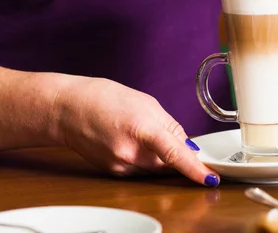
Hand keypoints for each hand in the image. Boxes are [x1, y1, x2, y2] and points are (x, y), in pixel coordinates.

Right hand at [52, 76, 218, 185]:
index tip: (210, 179)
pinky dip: (143, 158)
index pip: (175, 154)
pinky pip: (140, 170)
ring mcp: (120, 166)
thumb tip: (188, 148)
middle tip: (161, 132)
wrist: (67, 109)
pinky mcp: (114, 173)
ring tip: (137, 131)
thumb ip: (171, 127)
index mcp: (142, 129)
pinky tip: (129, 140)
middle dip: (174, 153)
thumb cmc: (104, 99)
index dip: (194, 169)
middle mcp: (130, 153)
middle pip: (168, 163)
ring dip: (157, 155)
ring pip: (155, 168)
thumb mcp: (147, 103)